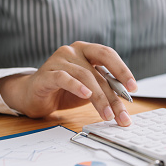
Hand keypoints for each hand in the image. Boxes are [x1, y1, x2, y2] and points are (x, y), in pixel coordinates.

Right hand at [0, 41, 137, 125]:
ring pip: (85, 77)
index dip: (122, 70)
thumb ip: (104, 89)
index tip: (133, 87)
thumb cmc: (63, 91)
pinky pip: (64, 77)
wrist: (32, 97)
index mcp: (85, 50)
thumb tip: (125, 104)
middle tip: (122, 111)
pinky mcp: (46, 74)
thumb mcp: (89, 89)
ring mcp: (58, 60)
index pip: (108, 54)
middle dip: (113, 93)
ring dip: (99, 98)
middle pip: (98, 70)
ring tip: (107, 115)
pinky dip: (77, 86)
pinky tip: (86, 95)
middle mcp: (72, 50)